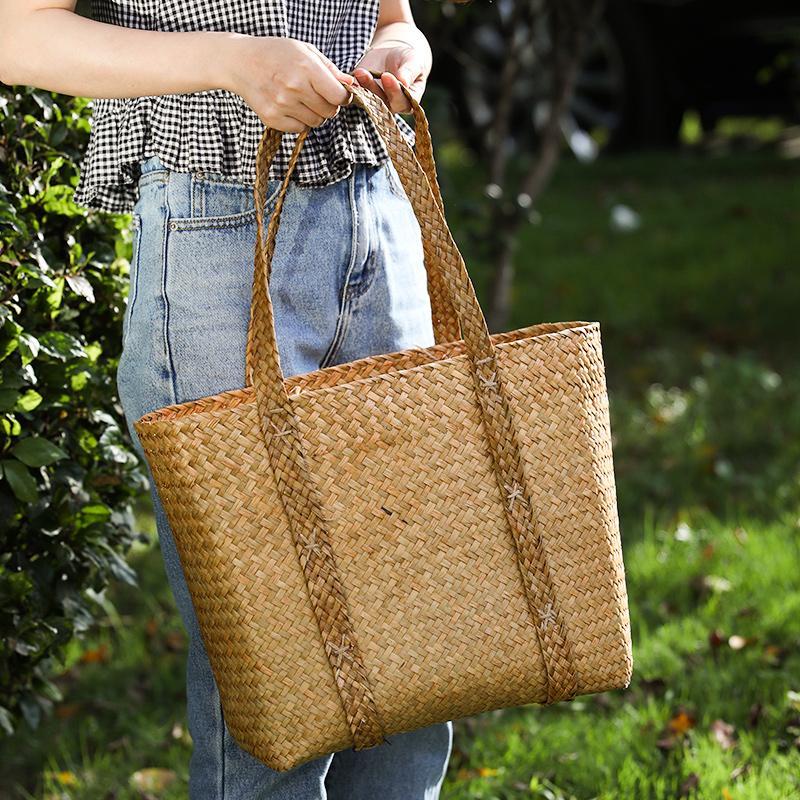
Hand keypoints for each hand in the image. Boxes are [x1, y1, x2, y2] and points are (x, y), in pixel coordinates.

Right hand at [221, 34, 355, 132]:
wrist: (241, 62)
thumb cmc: (276, 54)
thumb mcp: (305, 51)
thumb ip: (329, 69)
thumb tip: (351, 85)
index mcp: (306, 68)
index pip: (338, 96)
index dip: (343, 97)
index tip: (340, 94)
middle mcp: (294, 88)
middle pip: (330, 112)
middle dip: (329, 106)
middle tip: (319, 96)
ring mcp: (282, 105)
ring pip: (316, 122)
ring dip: (315, 114)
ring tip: (303, 99)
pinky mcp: (272, 118)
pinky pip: (300, 129)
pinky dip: (300, 121)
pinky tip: (291, 107)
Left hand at [351, 23, 430, 113]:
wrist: (391, 56)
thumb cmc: (407, 60)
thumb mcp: (413, 61)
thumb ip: (410, 72)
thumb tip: (404, 82)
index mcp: (408, 101)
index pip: (402, 102)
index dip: (394, 91)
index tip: (387, 76)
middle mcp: (392, 106)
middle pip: (383, 104)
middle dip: (375, 89)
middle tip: (369, 75)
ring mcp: (376, 102)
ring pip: (368, 100)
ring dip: (363, 87)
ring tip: (360, 72)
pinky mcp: (362, 96)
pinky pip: (356, 95)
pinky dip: (353, 87)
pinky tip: (352, 77)